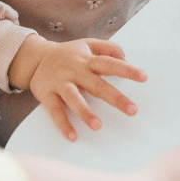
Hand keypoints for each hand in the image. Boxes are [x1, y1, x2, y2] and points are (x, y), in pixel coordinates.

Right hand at [27, 38, 147, 140]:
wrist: (35, 58)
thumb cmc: (68, 54)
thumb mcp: (88, 44)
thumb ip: (108, 48)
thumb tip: (126, 57)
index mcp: (87, 59)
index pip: (110, 63)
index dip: (127, 69)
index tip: (144, 77)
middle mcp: (75, 71)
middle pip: (97, 85)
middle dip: (115, 98)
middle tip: (132, 110)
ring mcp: (60, 83)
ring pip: (74, 99)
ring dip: (86, 113)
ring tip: (98, 126)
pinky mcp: (46, 95)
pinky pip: (55, 111)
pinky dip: (63, 124)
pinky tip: (73, 136)